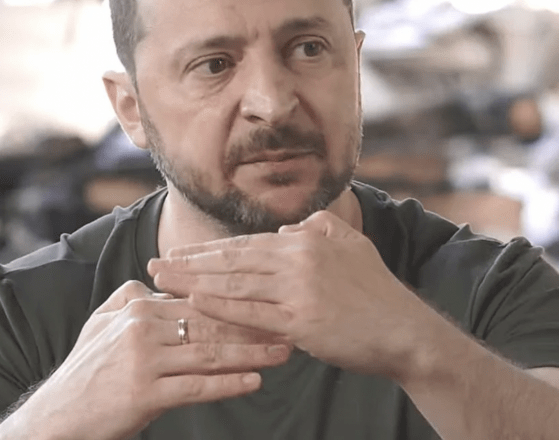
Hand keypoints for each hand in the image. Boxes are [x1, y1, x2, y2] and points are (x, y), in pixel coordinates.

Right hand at [6, 280, 290, 439]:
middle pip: (210, 323)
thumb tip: (155, 284)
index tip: (269, 301)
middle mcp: (142, 327)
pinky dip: (227, 385)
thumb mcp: (101, 323)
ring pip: (209, 352)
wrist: (58, 416)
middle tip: (290, 324)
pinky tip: (254, 382)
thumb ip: (129, 299)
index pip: (198, 301)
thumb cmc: (86, 370)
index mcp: (138, 307)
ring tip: (283, 352)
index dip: (236, 302)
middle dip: (253, 325)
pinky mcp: (144, 393)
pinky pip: (195, 387)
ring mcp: (143, 359)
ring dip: (251, 353)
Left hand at [148, 211, 424, 380]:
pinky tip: (193, 304)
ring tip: (161, 282)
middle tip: (153, 265)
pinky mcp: (301, 321)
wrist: (405, 330)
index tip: (178, 253)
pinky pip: (250, 314)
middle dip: (188, 263)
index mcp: (305, 240)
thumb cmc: (377, 290)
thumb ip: (319, 228)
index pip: (245, 244)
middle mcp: (298, 258)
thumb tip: (291, 227)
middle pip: (231, 261)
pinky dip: (219, 308)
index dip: (207, 250)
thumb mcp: (351, 244)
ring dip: (192, 283)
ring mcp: (298, 290)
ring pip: (234, 284)